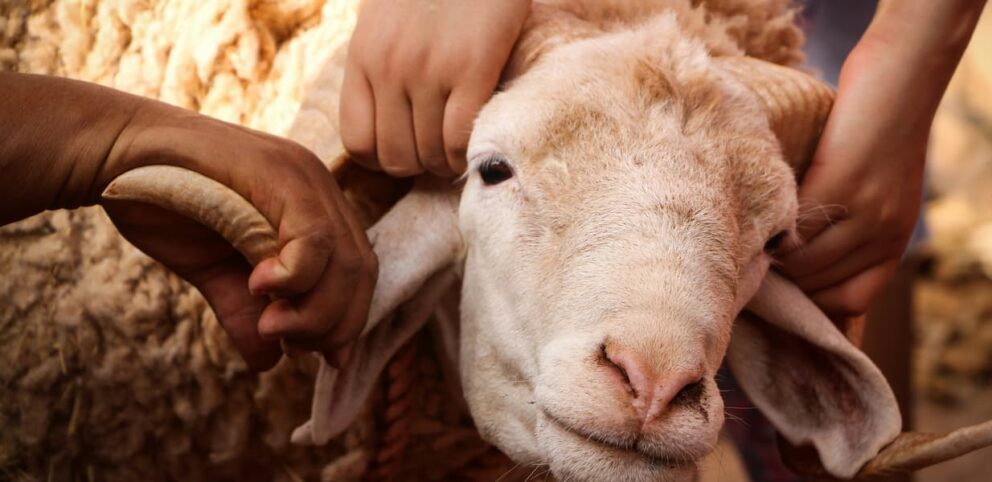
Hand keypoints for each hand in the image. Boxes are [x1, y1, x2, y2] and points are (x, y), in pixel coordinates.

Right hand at [103, 104, 376, 369]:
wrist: (115, 153)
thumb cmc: (164, 206)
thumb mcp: (214, 272)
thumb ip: (246, 311)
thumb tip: (270, 363)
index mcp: (314, 209)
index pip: (357, 273)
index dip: (347, 321)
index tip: (320, 356)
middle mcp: (319, 189)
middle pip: (359, 271)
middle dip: (332, 323)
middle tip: (289, 343)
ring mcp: (303, 176)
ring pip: (344, 259)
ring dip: (314, 310)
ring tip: (271, 325)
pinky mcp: (280, 172)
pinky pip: (313, 236)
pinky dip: (296, 276)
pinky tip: (260, 286)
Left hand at [340, 0, 530, 176]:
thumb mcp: (387, 18)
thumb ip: (382, 61)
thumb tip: (391, 115)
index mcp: (364, 56)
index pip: (358, 142)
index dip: (383, 160)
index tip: (407, 150)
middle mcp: (390, 67)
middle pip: (395, 157)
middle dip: (418, 165)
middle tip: (437, 153)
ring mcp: (429, 69)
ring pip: (429, 153)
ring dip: (446, 162)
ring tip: (458, 148)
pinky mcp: (472, 67)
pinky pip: (459, 138)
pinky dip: (465, 153)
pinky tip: (473, 143)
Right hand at [779, 1, 983, 317]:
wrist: (901, 79)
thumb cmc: (878, 132)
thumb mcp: (876, 195)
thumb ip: (847, 229)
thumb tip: (792, 260)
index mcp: (894, 243)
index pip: (850, 302)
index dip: (813, 305)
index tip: (783, 292)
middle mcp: (885, 236)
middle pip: (817, 285)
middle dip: (783, 283)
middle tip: (750, 269)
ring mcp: (866, 213)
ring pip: (802, 263)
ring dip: (771, 259)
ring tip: (747, 247)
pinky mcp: (841, 185)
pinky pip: (796, 228)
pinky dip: (773, 230)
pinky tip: (758, 219)